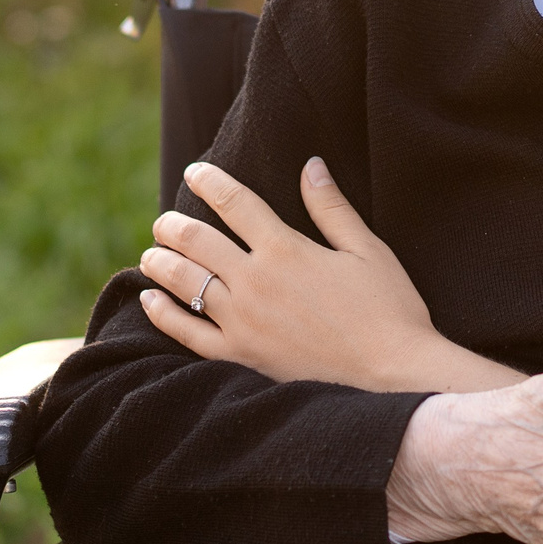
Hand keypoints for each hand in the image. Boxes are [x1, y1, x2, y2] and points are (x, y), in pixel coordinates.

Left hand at [138, 158, 459, 391]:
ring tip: (151, 253)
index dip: (210, 182)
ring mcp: (242, 322)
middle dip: (173, 226)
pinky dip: (162, 315)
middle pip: (197, 241)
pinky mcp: (240, 357)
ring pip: (184, 283)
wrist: (392, 377)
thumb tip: (311, 165)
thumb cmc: (389, 311)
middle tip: (163, 221)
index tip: (195, 172)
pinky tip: (150, 301)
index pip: (236, 203)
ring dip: (161, 263)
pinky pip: (186, 334)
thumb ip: (332, 208)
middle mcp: (255, 282)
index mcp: (286, 249)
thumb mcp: (367, 251)